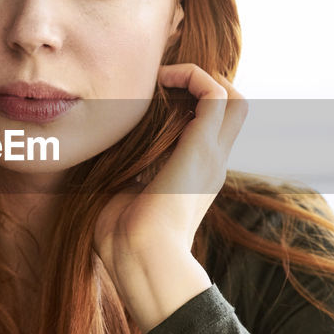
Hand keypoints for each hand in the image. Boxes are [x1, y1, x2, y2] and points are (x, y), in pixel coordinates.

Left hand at [94, 65, 247, 331]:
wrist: (140, 256)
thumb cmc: (122, 241)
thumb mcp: (123, 196)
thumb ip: (122, 174)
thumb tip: (99, 157)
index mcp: (195, 178)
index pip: (211, 131)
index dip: (191, 105)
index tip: (154, 99)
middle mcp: (210, 164)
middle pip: (233, 112)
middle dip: (204, 87)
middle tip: (165, 85)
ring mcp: (211, 155)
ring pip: (234, 98)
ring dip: (201, 78)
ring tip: (165, 79)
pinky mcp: (203, 147)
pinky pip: (216, 94)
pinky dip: (193, 76)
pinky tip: (163, 82)